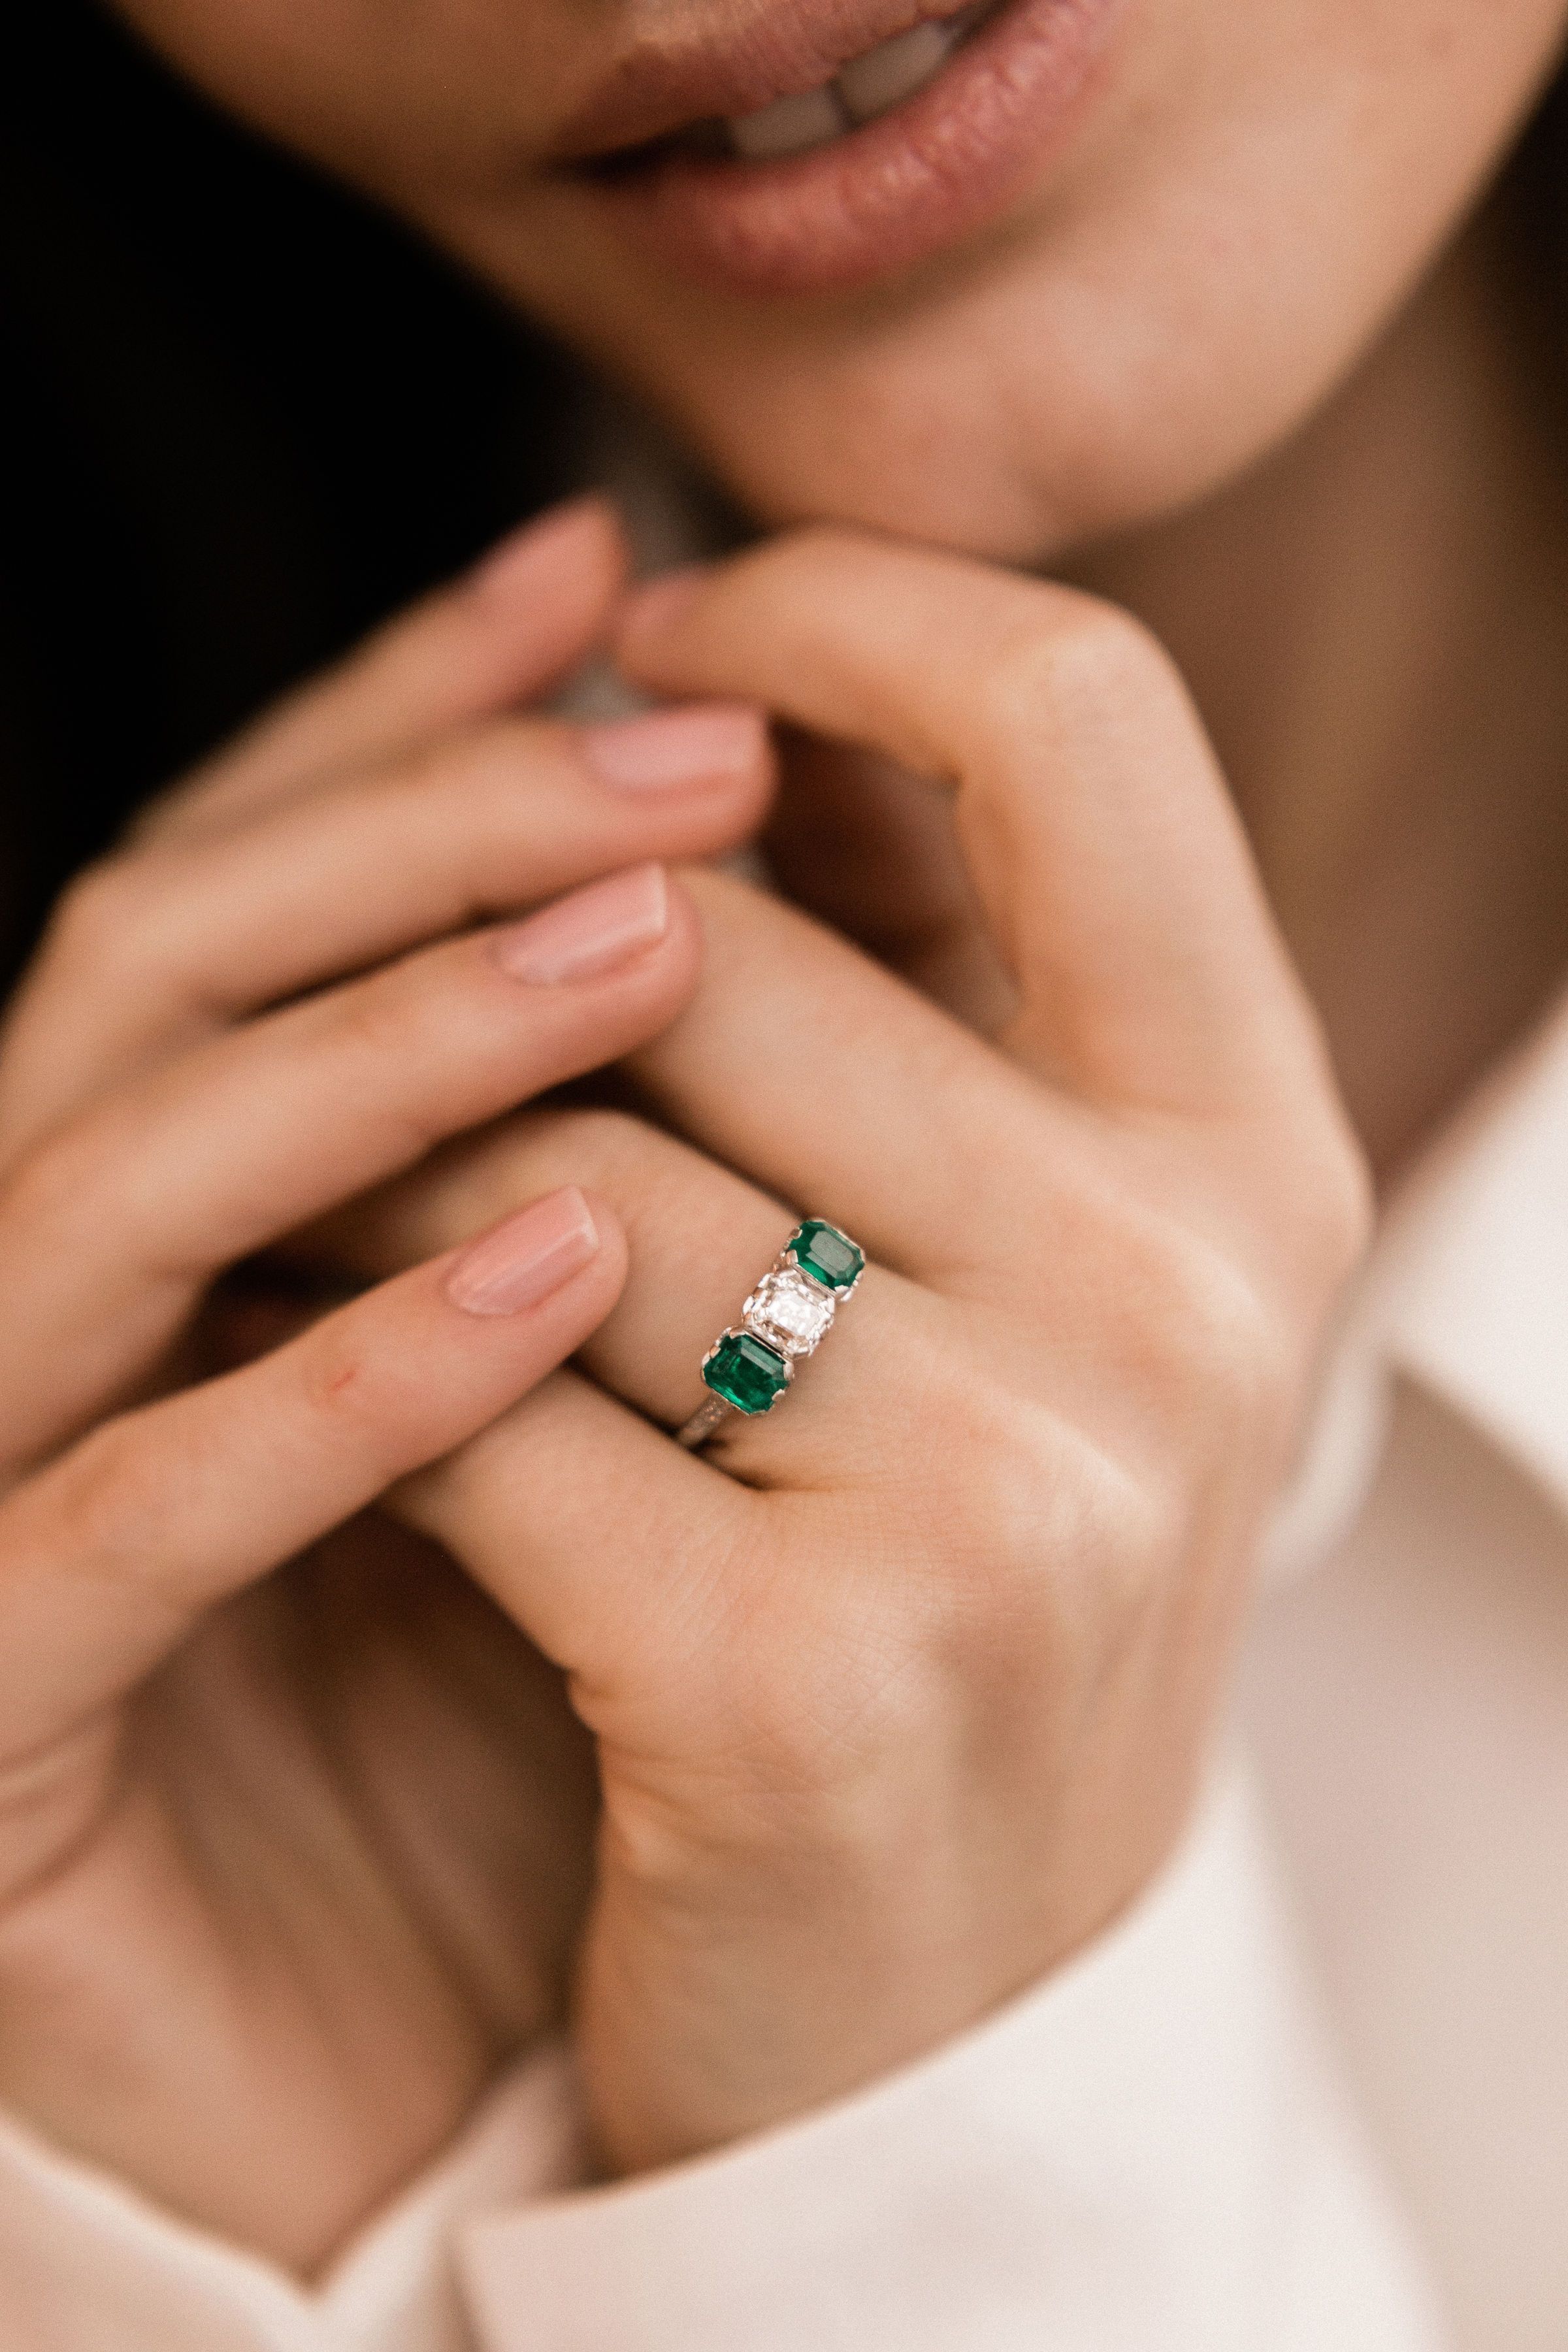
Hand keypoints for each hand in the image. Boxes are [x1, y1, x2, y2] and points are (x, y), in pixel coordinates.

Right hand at [0, 500, 772, 2267]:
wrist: (448, 2055)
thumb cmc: (552, 1684)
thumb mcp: (609, 1368)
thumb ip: (653, 1130)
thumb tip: (796, 844)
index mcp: (161, 1194)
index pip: (253, 879)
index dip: (413, 711)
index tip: (624, 574)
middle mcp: (44, 1300)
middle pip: (160, 967)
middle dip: (421, 831)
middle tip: (695, 751)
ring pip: (109, 1190)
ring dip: (382, 1050)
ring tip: (652, 946)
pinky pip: (122, 1521)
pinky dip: (327, 1385)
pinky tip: (550, 1277)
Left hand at [319, 530, 1370, 2176]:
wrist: (947, 2022)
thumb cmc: (956, 1586)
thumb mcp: (1027, 1268)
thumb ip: (919, 965)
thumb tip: (726, 661)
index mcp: (1257, 1152)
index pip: (1076, 714)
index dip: (838, 612)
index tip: (653, 633)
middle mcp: (1183, 1296)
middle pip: (714, 944)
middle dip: (494, 960)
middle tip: (389, 1007)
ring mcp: (1012, 1494)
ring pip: (552, 1161)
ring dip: (377, 1168)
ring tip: (319, 1210)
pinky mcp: (802, 1675)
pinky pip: (472, 1403)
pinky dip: (346, 1377)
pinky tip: (318, 1392)